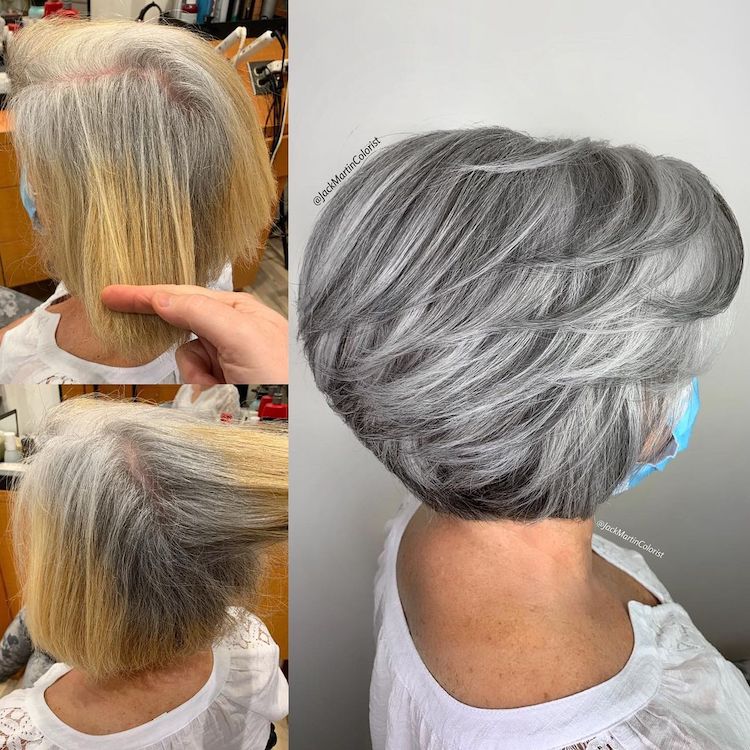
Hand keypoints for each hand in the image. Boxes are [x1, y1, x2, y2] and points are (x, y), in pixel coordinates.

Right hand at [101, 284, 287, 383]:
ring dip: (199, 379)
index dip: (145, 294)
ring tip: (228, 389)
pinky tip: (226, 398)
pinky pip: (196, 384)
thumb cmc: (283, 375)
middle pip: (183, 331)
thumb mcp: (242, 336)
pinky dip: (204, 392)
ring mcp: (229, 358)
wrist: (295, 421)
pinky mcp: (226, 383)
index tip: (112, 294)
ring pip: (187, 362)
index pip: (184, 295)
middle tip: (196, 373)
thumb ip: (200, 312)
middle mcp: (233, 329)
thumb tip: (161, 298)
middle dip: (189, 358)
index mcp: (239, 309)